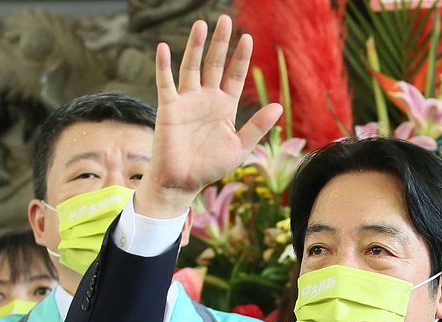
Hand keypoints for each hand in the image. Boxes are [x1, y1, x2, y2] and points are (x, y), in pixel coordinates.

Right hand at [135, 15, 282, 218]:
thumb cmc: (211, 166)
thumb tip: (277, 106)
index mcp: (225, 107)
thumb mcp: (240, 146)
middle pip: (214, 64)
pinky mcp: (169, 108)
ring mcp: (187, 101)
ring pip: (192, 67)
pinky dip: (163, 66)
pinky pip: (165, 82)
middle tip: (225, 20)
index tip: (248, 38)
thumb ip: (257, 126)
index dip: (240, 57)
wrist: (184, 182)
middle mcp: (206, 99)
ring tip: (201, 25)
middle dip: (220, 43)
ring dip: (195, 47)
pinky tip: (164, 47)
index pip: (234, 75)